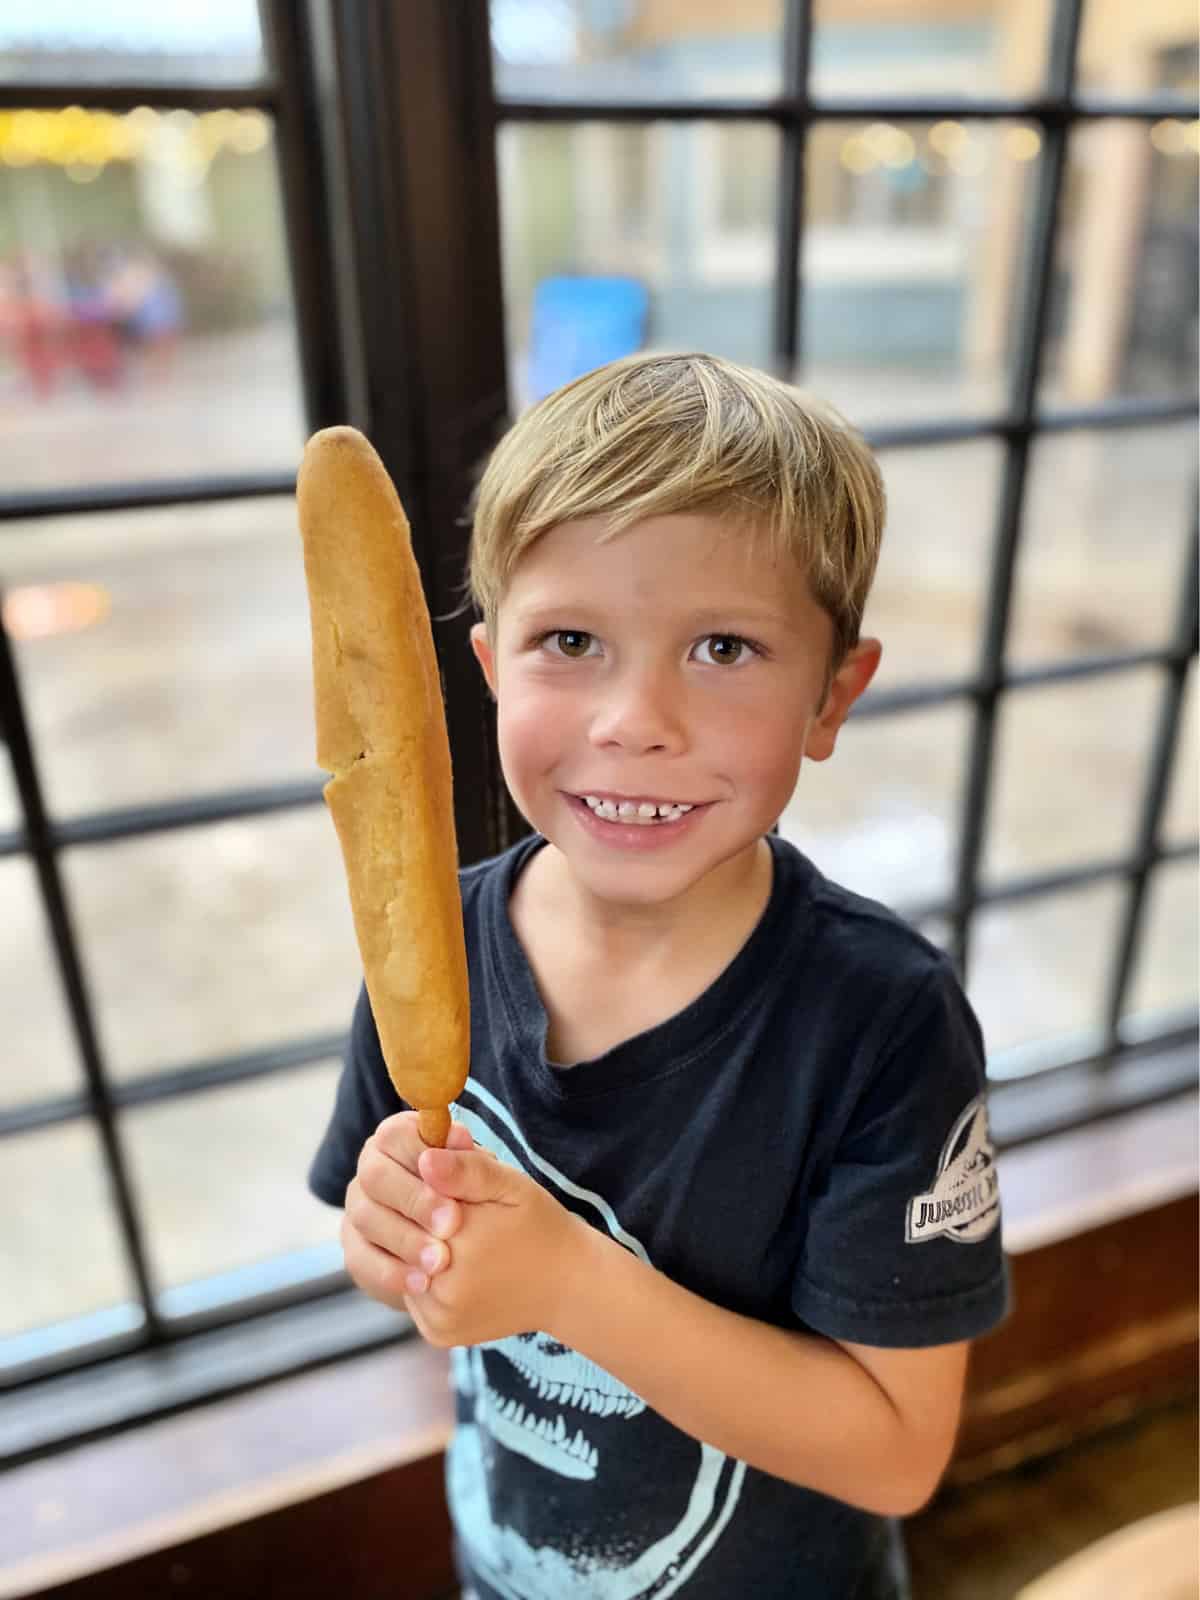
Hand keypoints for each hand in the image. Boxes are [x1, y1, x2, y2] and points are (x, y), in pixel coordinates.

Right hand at [341, 1110, 474, 1310]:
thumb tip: (446, 1148)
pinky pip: (361, 1260)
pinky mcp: (357, 1249)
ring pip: (366, 1219)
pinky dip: (391, 1274)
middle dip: (414, 1202)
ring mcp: (360, 1209)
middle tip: (450, 1227)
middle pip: (375, 1176)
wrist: (485, 1253)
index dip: (420, 1157)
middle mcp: (374, 1169)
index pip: (395, 1136)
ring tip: (441, 1262)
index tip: (452, 1189)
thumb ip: (473, 1163)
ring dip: (405, 1241)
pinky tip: (422, 1284)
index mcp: (403, 1139)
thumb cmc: (486, 1202)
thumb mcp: (493, 1183)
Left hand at [403, 1145, 588, 1347]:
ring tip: (462, 1244)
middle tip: (461, 1219)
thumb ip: (468, 1169)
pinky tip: (455, 1270)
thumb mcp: (512, 1186)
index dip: (431, 1190)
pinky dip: (425, 1280)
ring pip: (404, 1265)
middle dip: (424, 1221)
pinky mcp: (437, 1333)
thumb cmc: (538, 1225)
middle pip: (407, 1236)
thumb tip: (424, 1159)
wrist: (566, 1286)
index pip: (416, 1201)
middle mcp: (446, 1286)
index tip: (455, 1192)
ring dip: (419, 1250)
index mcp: (463, 1240)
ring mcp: (440, 1316)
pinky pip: (414, 1295)